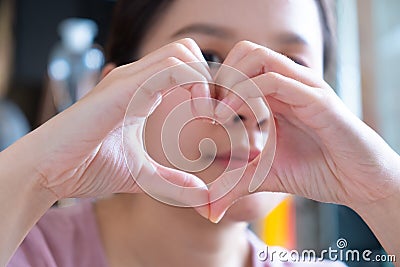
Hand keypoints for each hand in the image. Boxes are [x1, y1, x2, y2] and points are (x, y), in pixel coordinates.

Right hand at [27, 38, 210, 209]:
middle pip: (186, 49)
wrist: (50, 171)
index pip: (183, 67)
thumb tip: (202, 193)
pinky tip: (195, 112)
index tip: (212, 116)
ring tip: (204, 112)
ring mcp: (128, 80)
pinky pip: (169, 68)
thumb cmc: (87, 167)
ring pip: (180, 51)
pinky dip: (192, 83)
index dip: (205, 86)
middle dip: (208, 76)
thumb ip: (171, 181)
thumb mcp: (141, 175)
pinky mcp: (122, 89)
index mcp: (141, 92)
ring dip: (202, 78)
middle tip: (212, 110)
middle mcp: (135, 79)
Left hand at [208, 41, 399, 221]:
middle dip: (220, 78)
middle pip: (244, 51)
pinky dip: (250, 96)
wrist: (356, 182)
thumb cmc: (312, 171)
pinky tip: (243, 125)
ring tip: (223, 117)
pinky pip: (276, 81)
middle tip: (211, 112)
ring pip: (258, 57)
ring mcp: (303, 87)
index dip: (214, 85)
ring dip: (233, 83)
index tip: (203, 115)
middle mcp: (288, 83)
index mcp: (274, 93)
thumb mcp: (262, 176)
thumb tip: (208, 210)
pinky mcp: (316, 99)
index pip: (236, 64)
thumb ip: (233, 183)